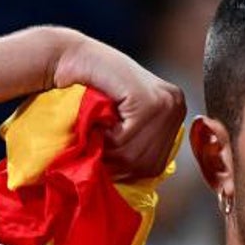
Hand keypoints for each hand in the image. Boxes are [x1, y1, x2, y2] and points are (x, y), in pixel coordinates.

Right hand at [51, 34, 185, 179]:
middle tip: (99, 137)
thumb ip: (137, 147)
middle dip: (117, 161)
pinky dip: (106, 137)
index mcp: (175, 112)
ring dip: (109, 149)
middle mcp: (177, 105)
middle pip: (148, 164)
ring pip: (136, 157)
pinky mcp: (150, 101)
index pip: (156, 165)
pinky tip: (102, 118)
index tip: (108, 147)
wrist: (68, 60)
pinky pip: (125, 141)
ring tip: (99, 128)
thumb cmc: (90, 94)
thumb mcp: (123, 125)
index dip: (126, 166)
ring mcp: (167, 102)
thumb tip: (145, 183)